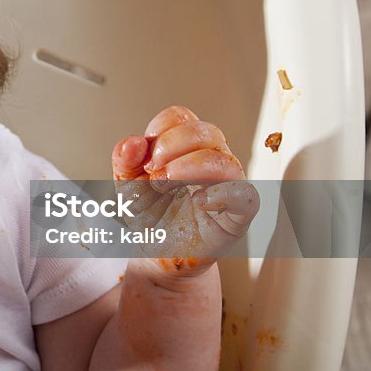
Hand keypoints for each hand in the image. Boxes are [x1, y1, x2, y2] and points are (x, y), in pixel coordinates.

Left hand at [111, 106, 258, 273]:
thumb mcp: (126, 185)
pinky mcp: (237, 214)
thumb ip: (124, 160)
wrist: (156, 252)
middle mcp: (209, 161)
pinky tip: (198, 201)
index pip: (180, 117)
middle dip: (172, 146)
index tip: (144, 158)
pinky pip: (245, 195)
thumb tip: (134, 142)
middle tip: (153, 172)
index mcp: (184, 147)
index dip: (159, 131)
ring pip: (224, 160)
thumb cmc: (149, 215)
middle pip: (206, 131)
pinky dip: (222, 194)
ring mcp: (226, 185)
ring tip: (164, 185)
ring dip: (190, 167)